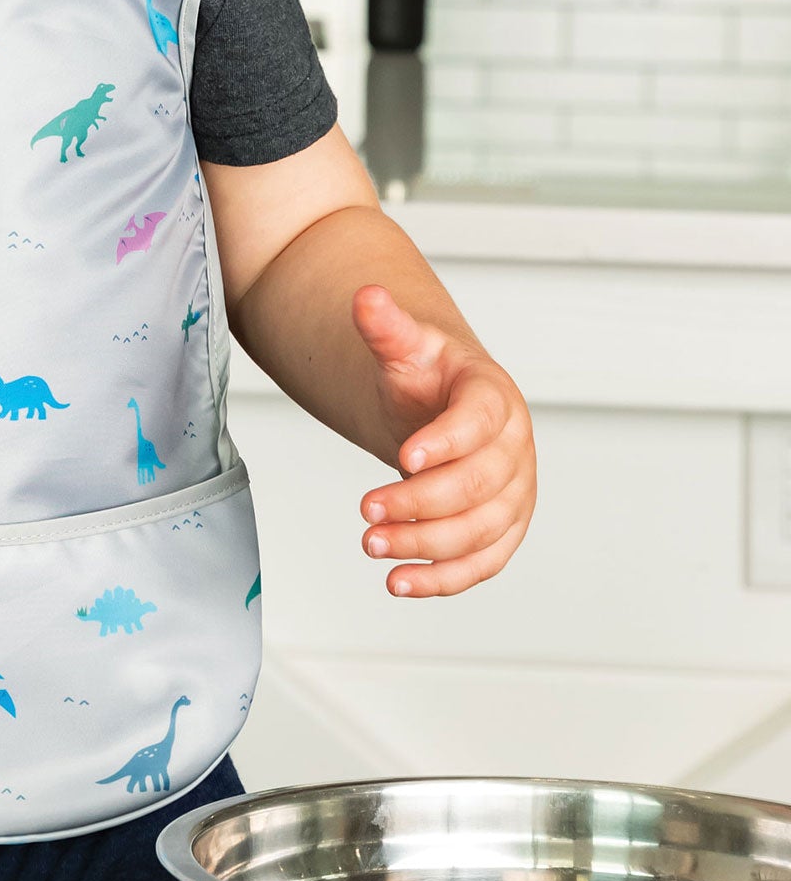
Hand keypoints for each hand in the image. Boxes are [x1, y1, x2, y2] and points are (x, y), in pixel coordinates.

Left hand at [351, 283, 536, 596]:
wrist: (444, 407)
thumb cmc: (427, 375)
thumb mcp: (405, 346)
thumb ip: (385, 326)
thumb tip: (366, 296)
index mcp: (493, 397)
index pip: (479, 421)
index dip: (446, 441)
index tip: (402, 457)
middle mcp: (514, 449)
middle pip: (478, 486)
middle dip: (421, 503)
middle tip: (365, 510)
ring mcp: (514, 494)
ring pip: (480, 531)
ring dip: (426, 545)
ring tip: (372, 544)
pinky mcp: (503, 530)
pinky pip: (484, 563)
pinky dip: (445, 578)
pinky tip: (399, 583)